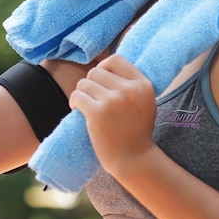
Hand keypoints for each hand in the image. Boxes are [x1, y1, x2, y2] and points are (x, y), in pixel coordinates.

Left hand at [69, 54, 156, 174]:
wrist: (134, 159)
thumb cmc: (136, 130)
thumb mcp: (145, 101)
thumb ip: (132, 83)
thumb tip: (106, 63)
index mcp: (143, 84)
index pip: (115, 59)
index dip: (103, 67)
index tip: (100, 80)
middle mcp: (130, 90)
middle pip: (96, 71)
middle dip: (90, 83)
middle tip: (92, 97)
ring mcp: (113, 101)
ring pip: (84, 82)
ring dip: (81, 93)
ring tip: (86, 104)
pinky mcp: (98, 113)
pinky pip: (77, 95)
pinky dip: (74, 101)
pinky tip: (78, 109)